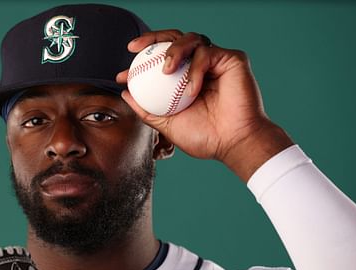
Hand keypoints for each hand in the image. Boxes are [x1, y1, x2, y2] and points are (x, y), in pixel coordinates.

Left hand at [117, 30, 293, 180]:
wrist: (233, 143)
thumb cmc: (205, 137)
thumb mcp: (167, 124)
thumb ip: (147, 109)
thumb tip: (125, 93)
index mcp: (185, 79)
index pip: (161, 59)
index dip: (140, 61)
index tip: (122, 74)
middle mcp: (201, 66)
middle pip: (174, 39)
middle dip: (152, 38)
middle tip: (134, 49)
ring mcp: (217, 61)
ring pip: (191, 39)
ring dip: (174, 51)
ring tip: (165, 70)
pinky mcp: (233, 59)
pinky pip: (208, 54)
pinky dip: (196, 71)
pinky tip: (192, 90)